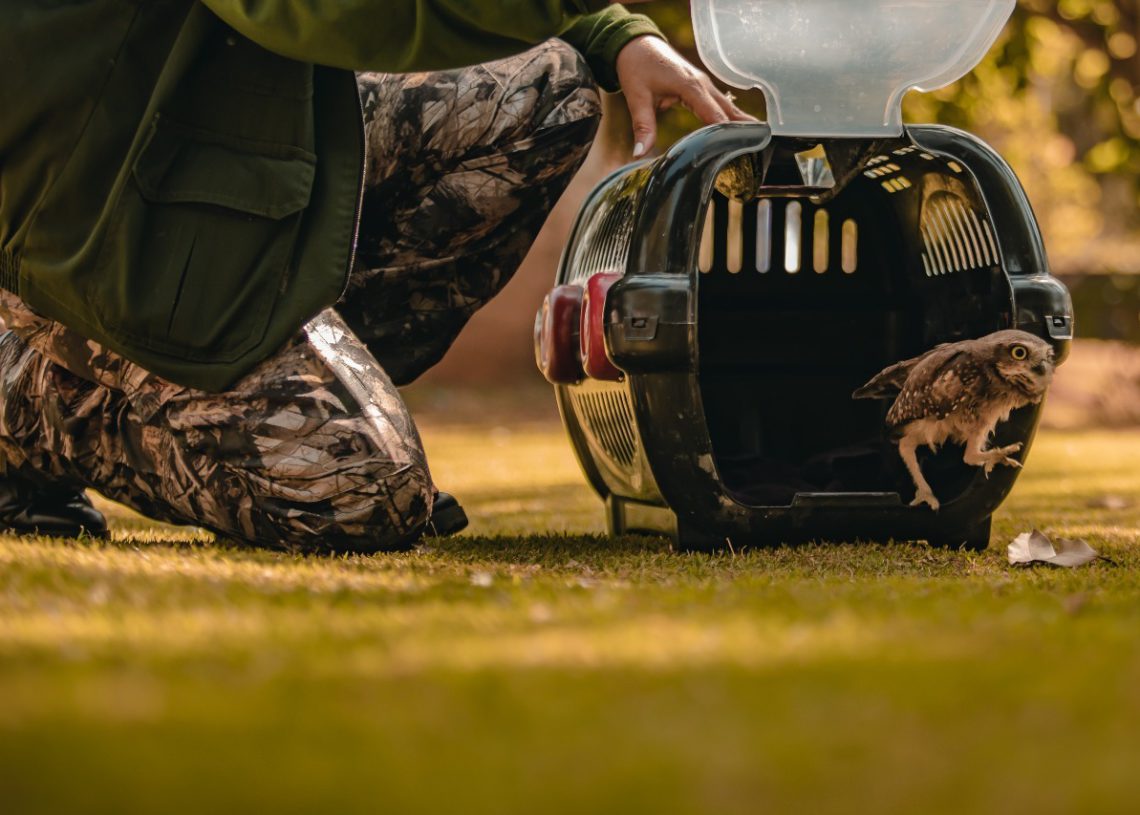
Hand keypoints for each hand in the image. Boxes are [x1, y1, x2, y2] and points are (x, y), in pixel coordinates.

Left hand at [615, 35, 754, 157]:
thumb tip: (639, 153)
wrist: (636, 44)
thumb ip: (642, 126)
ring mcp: (703, 84)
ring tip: (756, 144)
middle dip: (741, 131)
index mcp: (690, 86)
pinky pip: (719, 104)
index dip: (727, 135)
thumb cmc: (637, 67)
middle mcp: (702, 84)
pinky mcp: (700, 86)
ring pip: (727, 106)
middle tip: (757, 151)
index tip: (739, 152)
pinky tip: (738, 131)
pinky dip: (729, 117)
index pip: (715, 116)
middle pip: (728, 111)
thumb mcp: (636, 97)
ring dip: (739, 124)